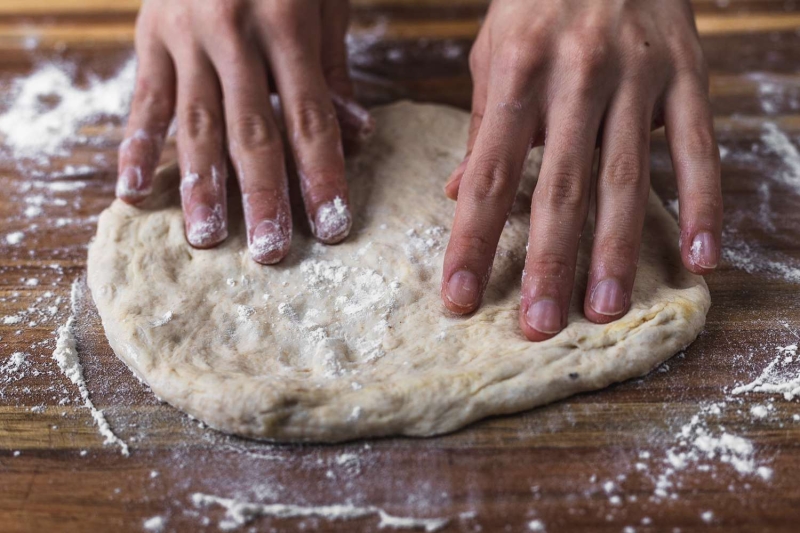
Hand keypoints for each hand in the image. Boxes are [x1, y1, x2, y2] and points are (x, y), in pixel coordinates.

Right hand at [116, 0, 372, 263]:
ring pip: (194, 122)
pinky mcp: (149, 36)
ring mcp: (185, 34)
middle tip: (269, 252)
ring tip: (206, 239)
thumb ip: (333, 70)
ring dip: (200, 186)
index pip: (311, 118)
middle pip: (252, 130)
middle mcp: (233, 31)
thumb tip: (355, 134)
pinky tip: (131, 193)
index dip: (322, 176)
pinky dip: (134, 146)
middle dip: (263, 195)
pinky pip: (142, 99)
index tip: (331, 229)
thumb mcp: (325, 2)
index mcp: (287, 22)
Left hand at [440, 0, 721, 339]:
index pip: (490, 174)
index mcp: (518, 74)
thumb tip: (459, 192)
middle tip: (540, 326)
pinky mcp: (687, 74)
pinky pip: (699, 148)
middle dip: (549, 262)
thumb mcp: (494, 52)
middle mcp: (577, 77)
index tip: (460, 298)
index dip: (473, 240)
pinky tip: (700, 258)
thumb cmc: (538, 1)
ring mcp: (637, 77)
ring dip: (616, 250)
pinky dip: (703, 205)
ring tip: (604, 309)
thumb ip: (483, 123)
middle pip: (561, 187)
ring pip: (626, 177)